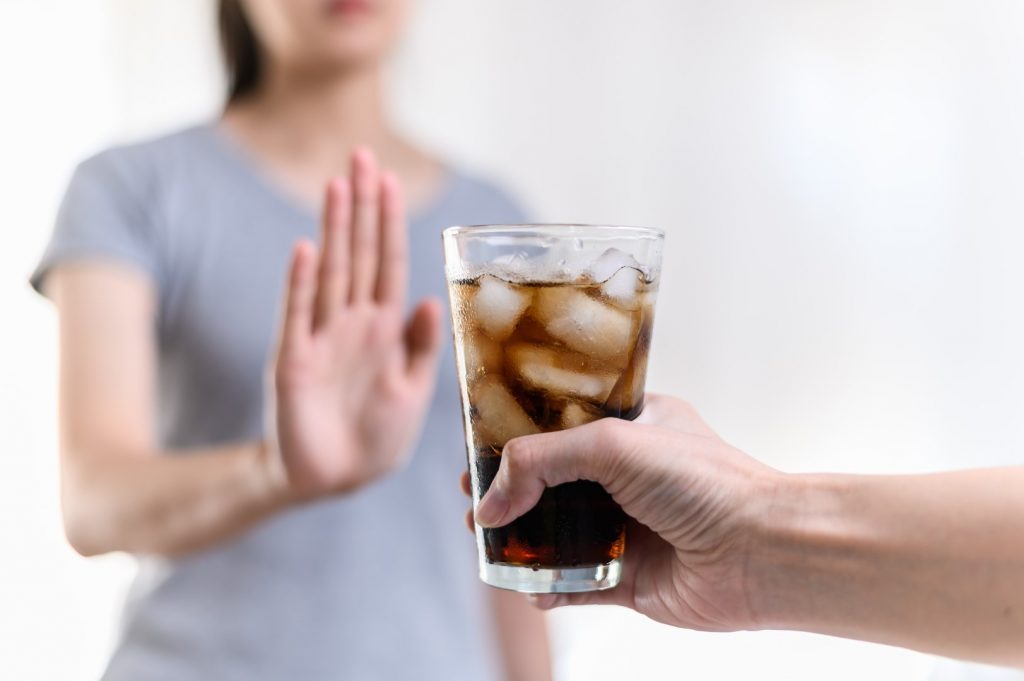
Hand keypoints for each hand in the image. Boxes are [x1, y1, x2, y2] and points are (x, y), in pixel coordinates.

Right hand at [269, 148, 441, 500]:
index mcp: (384, 328)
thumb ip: (421, 348)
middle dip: (362, 207)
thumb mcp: (412, 392)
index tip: (391, 179)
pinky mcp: (294, 362)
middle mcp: (352, 323)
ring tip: (338, 185)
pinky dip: (302, 284)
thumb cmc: (377, 437)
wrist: (335, 481)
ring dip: (335, 229)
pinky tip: (307, 249)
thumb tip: (431, 301)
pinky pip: (298, 316)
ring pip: (331, 273)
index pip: (389, 263)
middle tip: (362, 156)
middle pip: (359, 254)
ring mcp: (321, 338)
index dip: (390, 223)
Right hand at [471, 394, 781, 630]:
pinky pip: (576, 583)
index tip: (478, 451)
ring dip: (521, 541)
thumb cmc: (703, 482)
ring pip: (558, 534)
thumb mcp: (612, 443)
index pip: (561, 425)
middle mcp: (628, 476)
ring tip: (488, 544)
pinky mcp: (630, 577)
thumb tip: (492, 501)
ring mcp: (628, 527)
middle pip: (551, 483)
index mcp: (632, 427)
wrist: (759, 551)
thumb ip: (541, 460)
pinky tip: (528, 587)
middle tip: (475, 502)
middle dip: (509, 493)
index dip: (517, 438)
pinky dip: (547, 586)